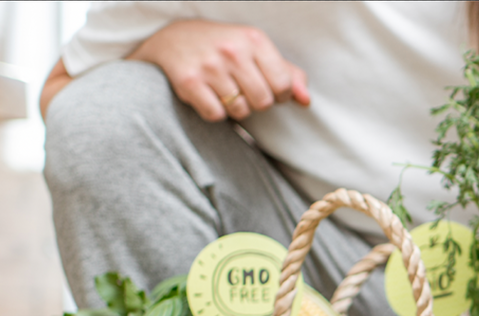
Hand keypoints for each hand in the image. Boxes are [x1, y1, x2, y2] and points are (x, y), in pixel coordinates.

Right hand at [129, 20, 309, 121]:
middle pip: (264, 102)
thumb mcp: (257, 50)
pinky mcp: (189, 81)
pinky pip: (216, 115)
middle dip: (257, 102)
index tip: (266, 87)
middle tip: (243, 90)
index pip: (284, 85)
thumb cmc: (224, 47)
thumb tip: (306, 100)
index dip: (279, 94)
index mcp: (254, 39)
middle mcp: (233, 50)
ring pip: (240, 111)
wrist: (172, 38)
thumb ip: (288, 74)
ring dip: (235, 108)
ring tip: (225, 90)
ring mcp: (210, 65)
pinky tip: (208, 95)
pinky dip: (214, 112)